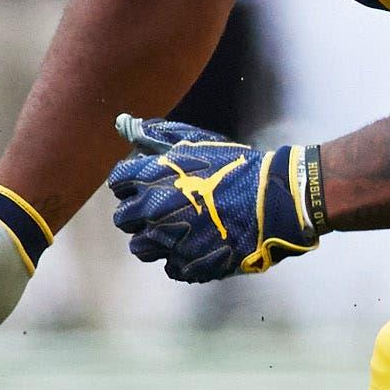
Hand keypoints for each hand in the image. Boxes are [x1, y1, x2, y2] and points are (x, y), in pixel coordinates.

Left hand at [107, 115, 323, 283]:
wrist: (271, 200)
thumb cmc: (234, 167)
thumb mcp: (195, 142)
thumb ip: (157, 134)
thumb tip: (124, 122)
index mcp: (152, 178)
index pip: (117, 183)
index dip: (131, 184)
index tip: (145, 185)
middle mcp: (154, 211)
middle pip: (123, 220)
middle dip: (137, 214)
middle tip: (162, 209)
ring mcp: (169, 241)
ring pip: (141, 248)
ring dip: (153, 240)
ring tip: (177, 230)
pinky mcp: (188, 264)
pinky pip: (170, 266)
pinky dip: (180, 258)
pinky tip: (196, 245)